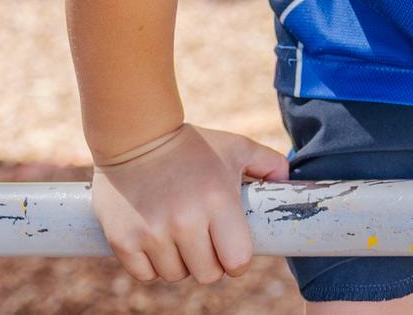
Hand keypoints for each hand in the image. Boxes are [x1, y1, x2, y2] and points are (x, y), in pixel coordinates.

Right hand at [90, 122, 290, 284]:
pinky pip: (146, 274)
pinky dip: (151, 263)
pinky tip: (154, 237)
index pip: (237, 261)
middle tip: (203, 237)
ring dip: (179, 260)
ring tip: (177, 232)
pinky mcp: (123, 240)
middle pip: (207, 275)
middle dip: (209, 261)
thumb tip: (289, 181)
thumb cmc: (193, 146)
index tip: (231, 247)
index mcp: (218, 200)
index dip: (237, 259)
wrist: (135, 136)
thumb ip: (270, 163)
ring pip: (176, 275)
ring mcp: (152, 232)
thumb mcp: (236, 147)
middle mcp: (185, 220)